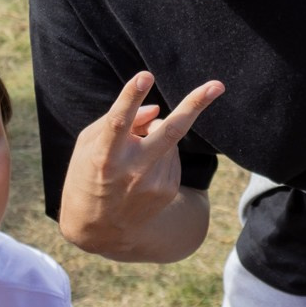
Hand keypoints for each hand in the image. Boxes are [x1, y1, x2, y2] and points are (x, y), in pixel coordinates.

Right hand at [63, 70, 224, 240]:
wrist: (101, 230)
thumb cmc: (87, 175)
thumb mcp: (88, 146)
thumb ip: (116, 121)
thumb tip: (156, 109)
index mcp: (104, 155)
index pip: (119, 122)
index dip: (131, 97)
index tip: (145, 76)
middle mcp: (132, 169)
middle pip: (169, 131)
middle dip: (195, 104)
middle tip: (218, 85)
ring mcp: (154, 182)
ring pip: (168, 137)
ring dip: (156, 134)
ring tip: (132, 157)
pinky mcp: (168, 189)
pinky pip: (172, 155)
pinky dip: (161, 152)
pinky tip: (142, 171)